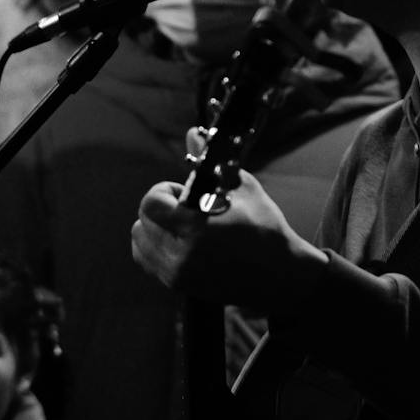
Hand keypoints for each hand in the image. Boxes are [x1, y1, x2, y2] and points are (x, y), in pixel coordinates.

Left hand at [130, 169, 326, 309]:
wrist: (280, 274)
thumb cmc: (265, 228)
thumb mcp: (242, 188)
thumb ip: (210, 161)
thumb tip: (193, 133)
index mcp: (196, 229)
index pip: (150, 204)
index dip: (163, 192)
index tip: (183, 193)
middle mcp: (181, 255)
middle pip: (142, 222)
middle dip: (160, 209)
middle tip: (187, 208)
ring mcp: (178, 275)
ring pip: (139, 242)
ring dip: (155, 228)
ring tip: (182, 226)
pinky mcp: (178, 286)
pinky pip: (146, 261)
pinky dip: (155, 247)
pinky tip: (178, 241)